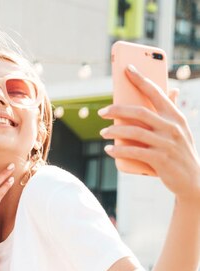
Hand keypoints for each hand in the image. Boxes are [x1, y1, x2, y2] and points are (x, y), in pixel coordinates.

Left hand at [99, 65, 199, 204]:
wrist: (193, 179)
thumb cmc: (179, 150)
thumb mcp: (179, 129)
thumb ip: (172, 110)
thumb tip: (171, 89)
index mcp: (175, 115)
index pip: (156, 92)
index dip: (140, 79)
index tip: (126, 69)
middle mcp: (172, 127)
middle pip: (139, 112)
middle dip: (117, 110)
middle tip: (101, 112)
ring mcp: (166, 143)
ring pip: (134, 132)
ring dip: (114, 131)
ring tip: (103, 132)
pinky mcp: (160, 160)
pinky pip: (134, 152)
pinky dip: (119, 150)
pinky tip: (109, 150)